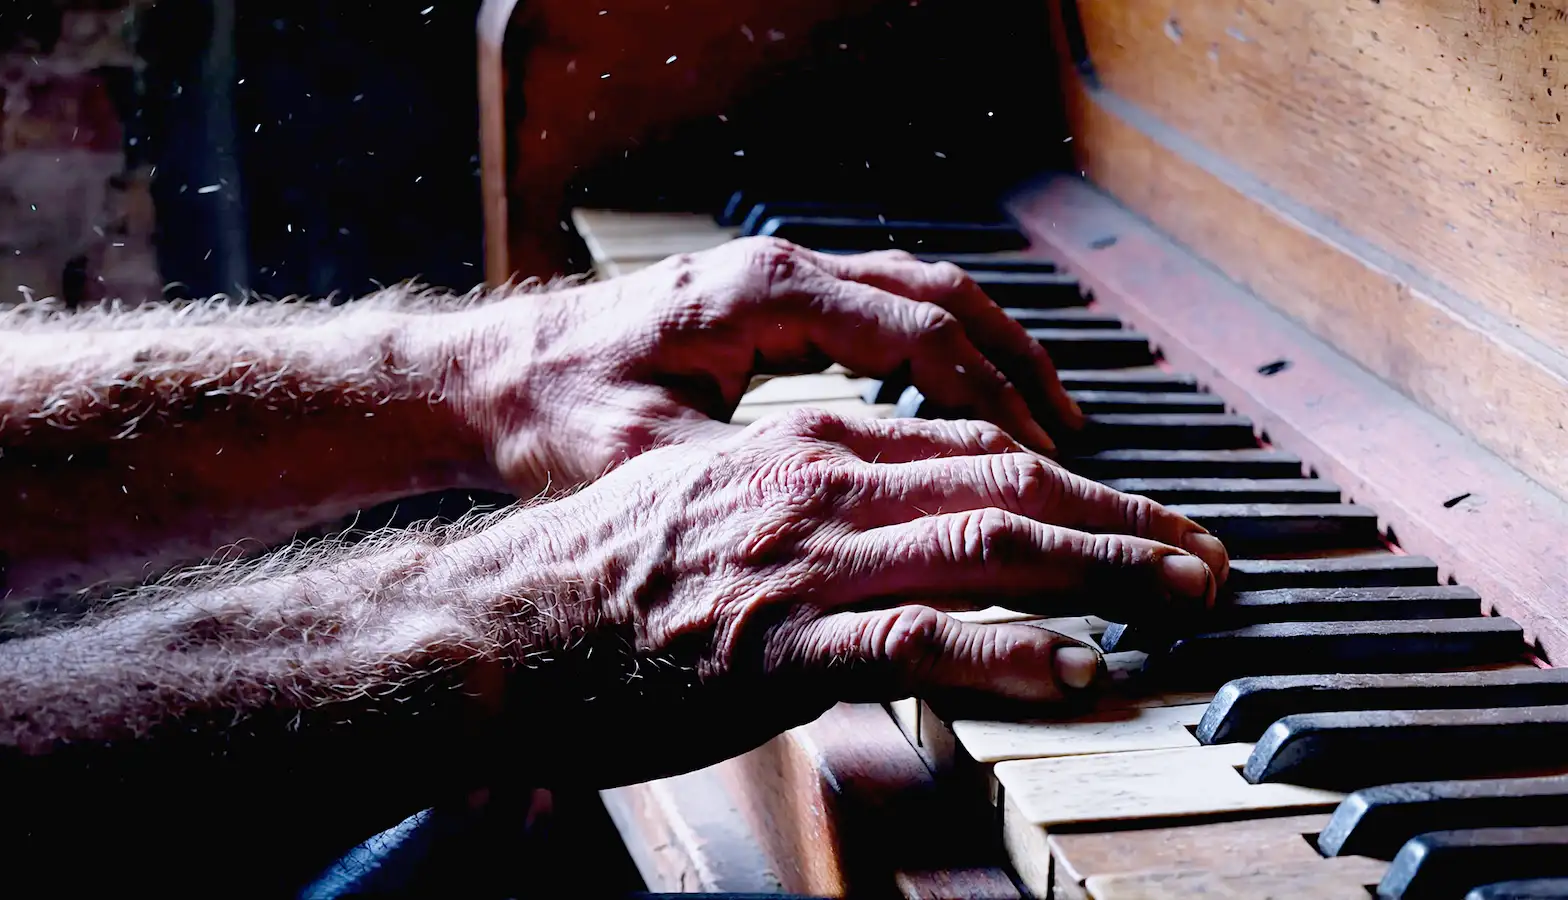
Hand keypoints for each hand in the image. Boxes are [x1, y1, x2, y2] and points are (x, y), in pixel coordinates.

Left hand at [457, 236, 1082, 496]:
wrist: (498, 373)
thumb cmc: (561, 415)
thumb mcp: (652, 460)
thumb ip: (751, 484)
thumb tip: (842, 531)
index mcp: (764, 296)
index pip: (916, 335)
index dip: (990, 401)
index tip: (1044, 459)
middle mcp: (784, 272)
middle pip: (942, 300)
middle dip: (1019, 368)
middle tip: (1077, 440)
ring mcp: (783, 279)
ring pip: (924, 294)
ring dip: (992, 354)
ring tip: (1048, 422)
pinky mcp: (776, 302)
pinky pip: (889, 308)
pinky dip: (944, 352)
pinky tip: (965, 405)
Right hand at [491, 409, 1226, 787]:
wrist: (502, 626)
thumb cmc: (606, 578)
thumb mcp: (717, 510)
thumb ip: (812, 513)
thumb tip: (892, 541)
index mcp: (809, 449)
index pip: (974, 447)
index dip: (1076, 478)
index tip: (1140, 514)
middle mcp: (820, 483)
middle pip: (1008, 481)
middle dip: (1123, 517)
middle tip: (1204, 556)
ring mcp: (805, 563)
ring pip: (987, 544)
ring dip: (1101, 566)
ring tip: (1180, 595)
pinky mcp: (782, 646)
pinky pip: (918, 640)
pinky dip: (1008, 650)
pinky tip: (1072, 665)